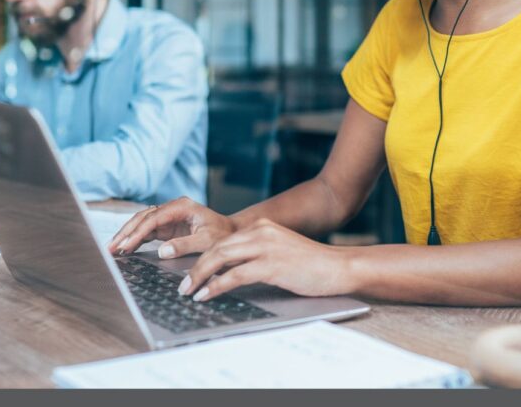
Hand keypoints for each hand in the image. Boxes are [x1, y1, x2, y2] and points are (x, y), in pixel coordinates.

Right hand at [107, 196, 236, 257]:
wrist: (232, 233)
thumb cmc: (223, 235)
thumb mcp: (207, 241)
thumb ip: (185, 245)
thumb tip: (162, 251)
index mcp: (182, 207)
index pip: (154, 218)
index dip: (138, 232)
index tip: (126, 244)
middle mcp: (172, 208)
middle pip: (143, 217)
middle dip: (126, 232)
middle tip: (111, 247)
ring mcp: (169, 217)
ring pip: (141, 223)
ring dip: (127, 235)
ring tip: (113, 249)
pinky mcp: (167, 226)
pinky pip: (146, 231)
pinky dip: (135, 239)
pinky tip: (125, 248)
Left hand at [177, 218, 352, 300]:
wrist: (338, 267)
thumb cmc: (310, 264)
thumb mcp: (278, 251)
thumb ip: (255, 254)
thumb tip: (227, 271)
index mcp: (261, 227)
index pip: (222, 240)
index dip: (201, 256)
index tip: (189, 272)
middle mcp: (260, 232)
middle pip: (216, 247)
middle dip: (195, 267)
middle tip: (182, 285)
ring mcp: (266, 247)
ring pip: (220, 258)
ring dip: (200, 276)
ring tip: (189, 291)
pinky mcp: (272, 265)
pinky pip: (235, 275)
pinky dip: (217, 286)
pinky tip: (207, 294)